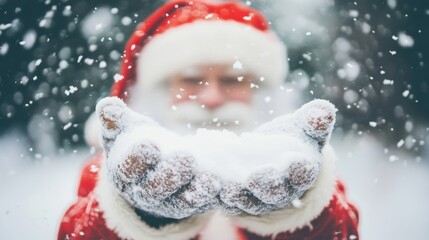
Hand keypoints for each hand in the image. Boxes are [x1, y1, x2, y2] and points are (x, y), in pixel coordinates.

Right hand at [96, 97, 220, 218]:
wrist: (153, 166)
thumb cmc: (135, 143)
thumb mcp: (124, 130)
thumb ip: (115, 120)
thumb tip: (106, 105)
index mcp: (126, 173)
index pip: (128, 169)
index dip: (138, 159)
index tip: (150, 144)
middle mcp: (145, 192)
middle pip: (156, 189)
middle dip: (171, 175)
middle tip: (186, 158)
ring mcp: (169, 201)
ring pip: (182, 201)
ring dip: (197, 191)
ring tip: (211, 179)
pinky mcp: (190, 204)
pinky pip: (202, 204)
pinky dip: (213, 197)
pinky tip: (224, 184)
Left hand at [219, 99, 335, 214]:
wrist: (273, 155)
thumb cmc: (293, 138)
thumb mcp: (304, 127)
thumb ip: (315, 120)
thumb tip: (325, 110)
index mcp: (302, 173)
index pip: (303, 174)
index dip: (299, 170)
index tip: (295, 162)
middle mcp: (282, 191)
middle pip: (274, 193)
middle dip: (265, 186)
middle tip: (253, 177)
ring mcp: (260, 199)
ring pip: (249, 202)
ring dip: (237, 195)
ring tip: (225, 186)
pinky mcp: (239, 201)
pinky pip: (228, 202)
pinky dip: (218, 195)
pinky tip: (206, 184)